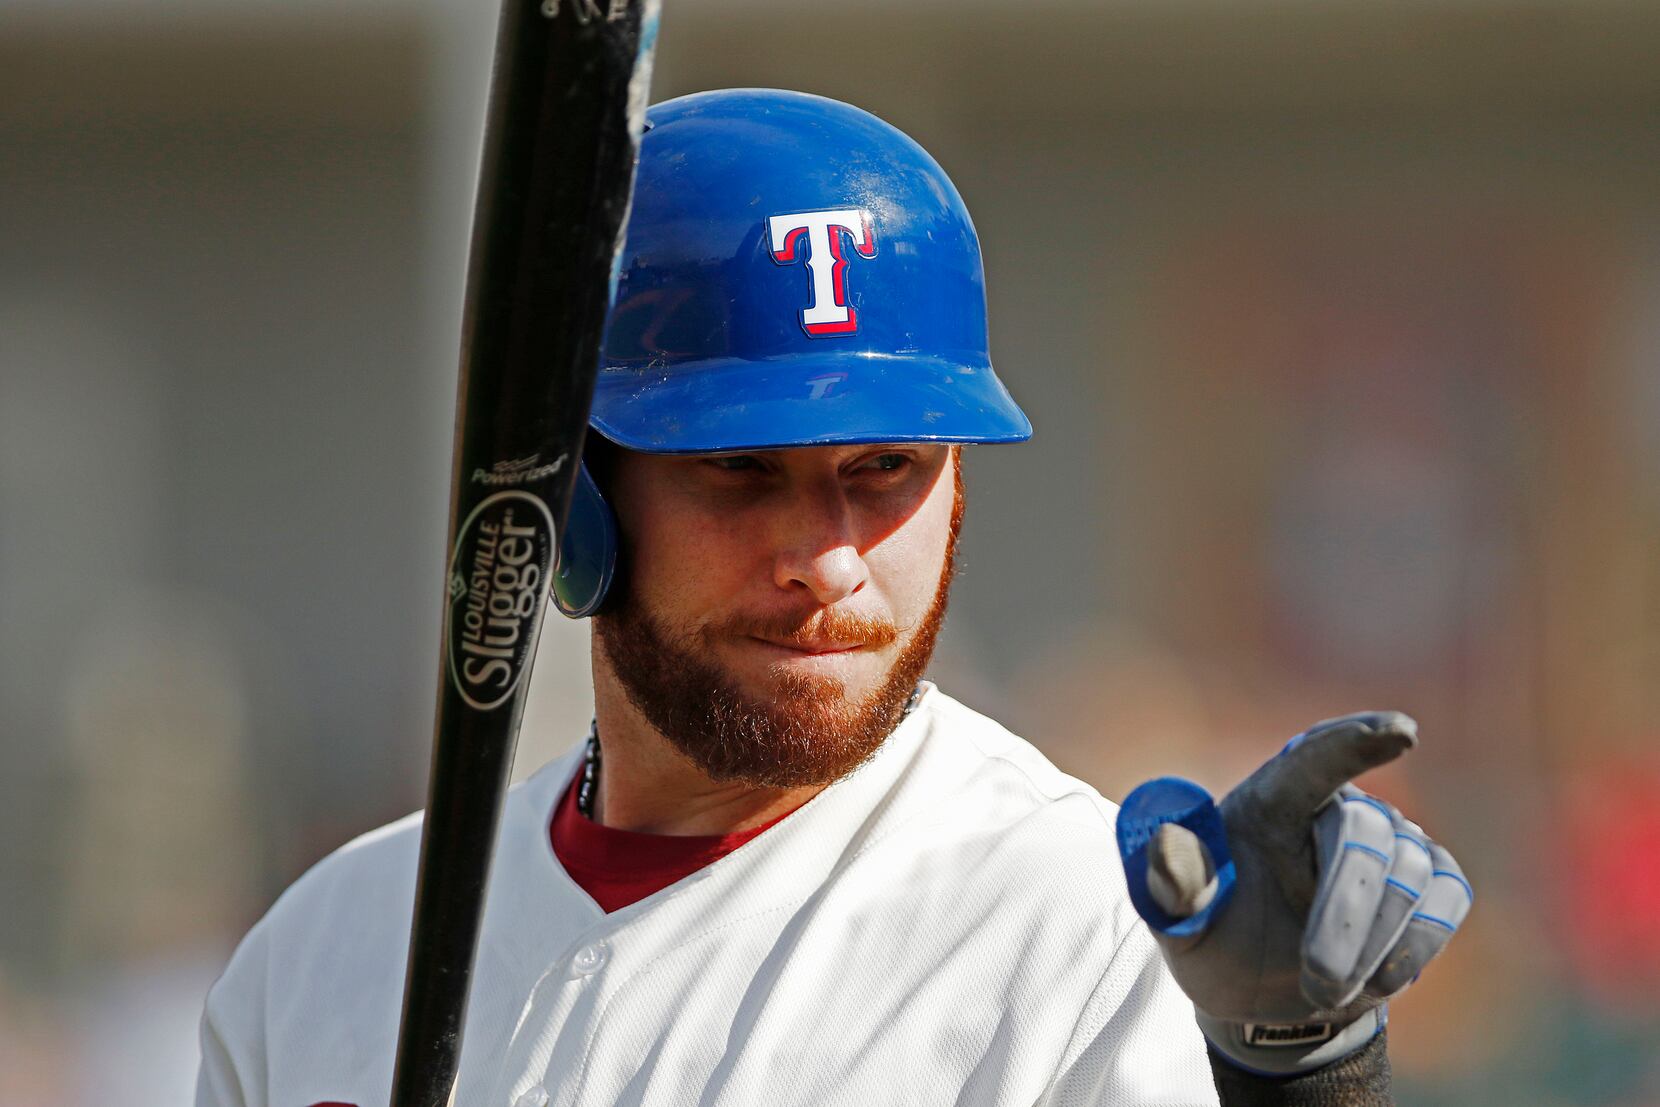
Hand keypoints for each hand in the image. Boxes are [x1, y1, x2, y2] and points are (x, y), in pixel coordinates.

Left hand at [1115, 712, 1472, 1074]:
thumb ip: (1173, 882)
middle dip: (1344, 912)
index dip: (1354, 743)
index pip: (1313, 758)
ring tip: (1324, 987)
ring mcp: (1391, 842)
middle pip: (1364, 833)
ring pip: (1411, 875)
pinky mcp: (1430, 882)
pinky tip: (1374, 980)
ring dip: (1371, 946)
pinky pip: (1446, 901)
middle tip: (1319, 979)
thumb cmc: (1214, 933)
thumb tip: (1163, 840)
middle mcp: (1335, 809)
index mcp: (1269, 799)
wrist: (1256, 988)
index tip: (1402, 731)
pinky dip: (1412, 948)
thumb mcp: (1177, 918)